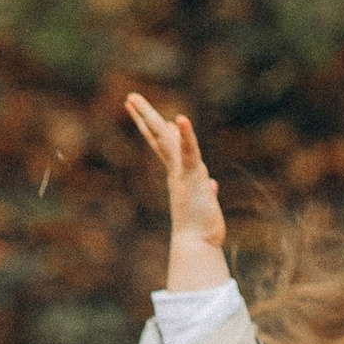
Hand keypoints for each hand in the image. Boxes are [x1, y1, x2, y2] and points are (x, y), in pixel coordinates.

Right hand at [123, 93, 229, 290]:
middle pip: (157, 136)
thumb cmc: (202, 228)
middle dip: (144, 116)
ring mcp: (181, 172)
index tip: (150, 115)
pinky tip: (180, 118)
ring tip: (134, 99)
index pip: (165, 146)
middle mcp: (176, 170)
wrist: (196, 245)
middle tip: (130, 97)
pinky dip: (186, 135)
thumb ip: (206, 190)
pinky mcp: (192, 176)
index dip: (156, 129)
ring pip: (164, 138)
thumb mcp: (206, 202)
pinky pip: (188, 151)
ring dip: (149, 117)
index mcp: (179, 174)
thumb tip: (212, 184)